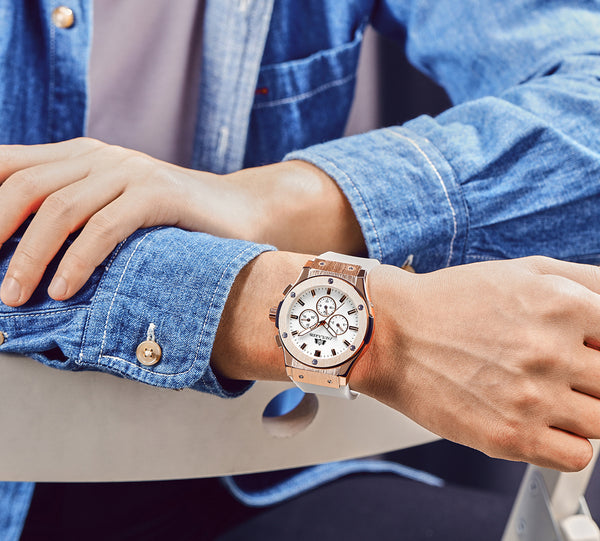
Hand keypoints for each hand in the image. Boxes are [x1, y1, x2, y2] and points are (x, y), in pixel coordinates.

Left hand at [0, 138, 363, 305]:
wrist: (239, 210)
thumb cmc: (172, 220)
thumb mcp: (113, 208)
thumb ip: (72, 212)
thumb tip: (21, 249)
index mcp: (80, 155)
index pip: (9, 166)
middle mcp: (100, 156)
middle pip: (26, 187)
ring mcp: (131, 172)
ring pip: (61, 208)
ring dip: (30, 257)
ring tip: (16, 298)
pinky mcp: (159, 194)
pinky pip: (105, 226)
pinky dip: (78, 260)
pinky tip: (65, 289)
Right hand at [353, 256, 599, 471]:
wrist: (389, 334)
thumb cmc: (450, 302)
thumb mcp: (522, 270)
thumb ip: (588, 280)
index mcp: (562, 305)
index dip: (599, 345)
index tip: (585, 351)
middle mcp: (551, 352)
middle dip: (591, 376)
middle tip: (562, 370)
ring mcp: (532, 398)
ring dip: (582, 409)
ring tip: (546, 393)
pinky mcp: (510, 437)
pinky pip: (578, 456)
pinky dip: (567, 442)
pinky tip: (539, 419)